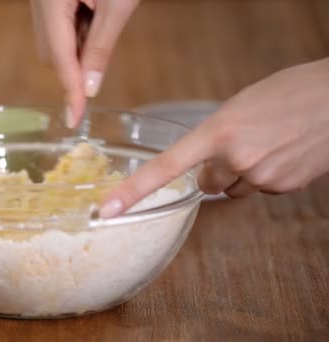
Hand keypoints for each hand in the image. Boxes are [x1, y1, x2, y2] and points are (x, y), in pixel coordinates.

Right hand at [30, 0, 138, 127]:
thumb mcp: (117, 6)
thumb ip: (101, 47)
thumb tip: (89, 88)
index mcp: (51, 3)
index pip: (60, 58)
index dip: (70, 90)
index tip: (74, 120)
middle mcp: (39, 4)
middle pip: (52, 52)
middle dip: (75, 66)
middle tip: (101, 58)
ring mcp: (42, 0)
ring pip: (54, 42)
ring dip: (78, 48)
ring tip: (102, 20)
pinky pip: (58, 27)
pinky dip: (76, 33)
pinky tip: (94, 16)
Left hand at [99, 58, 328, 217]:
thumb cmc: (289, 92)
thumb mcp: (239, 107)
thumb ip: (214, 138)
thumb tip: (204, 167)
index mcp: (216, 131)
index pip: (164, 168)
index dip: (132, 192)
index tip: (106, 210)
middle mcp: (235, 159)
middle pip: (206, 184)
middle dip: (215, 171)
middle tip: (241, 144)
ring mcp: (261, 176)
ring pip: (233, 189)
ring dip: (242, 174)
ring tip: (269, 144)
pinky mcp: (283, 188)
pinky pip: (259, 189)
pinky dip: (266, 176)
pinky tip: (283, 153)